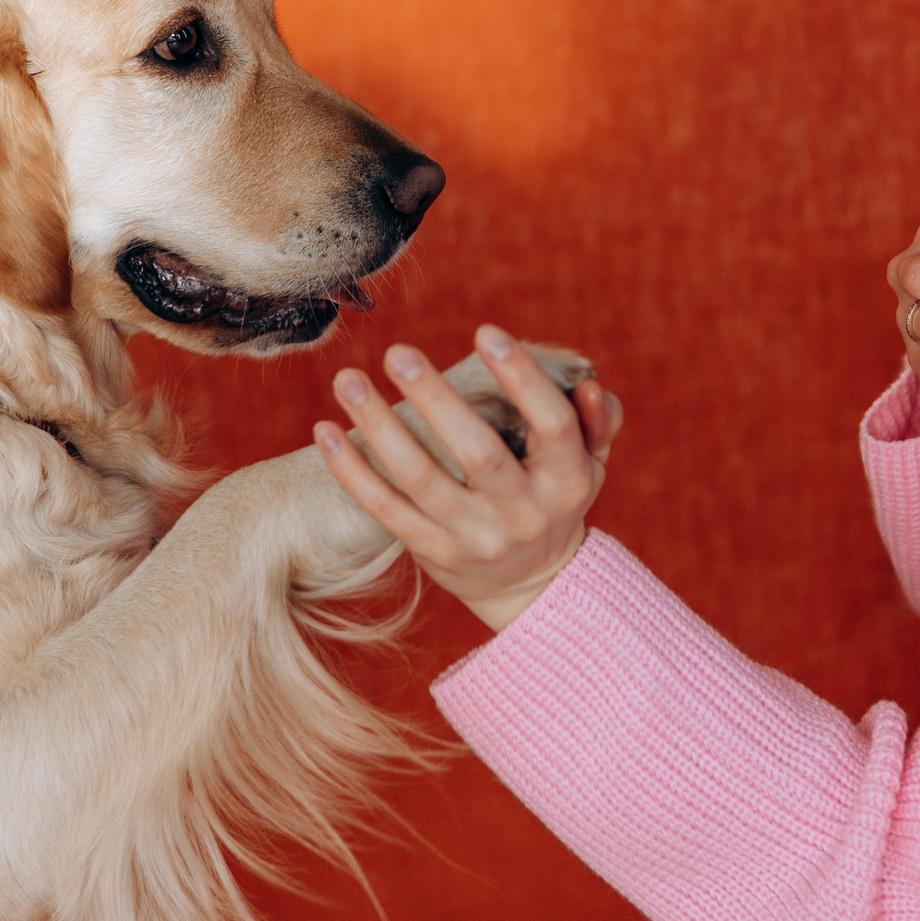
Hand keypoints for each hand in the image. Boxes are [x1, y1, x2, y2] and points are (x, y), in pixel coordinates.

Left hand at [313, 325, 621, 630]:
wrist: (532, 588)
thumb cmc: (556, 502)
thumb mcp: (591, 466)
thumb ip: (595, 422)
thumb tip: (588, 384)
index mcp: (568, 483)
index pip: (552, 426)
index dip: (522, 379)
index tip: (485, 332)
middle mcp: (523, 515)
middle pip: (479, 453)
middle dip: (437, 399)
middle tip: (399, 352)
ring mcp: (475, 539)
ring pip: (421, 481)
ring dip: (380, 428)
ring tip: (349, 380)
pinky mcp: (433, 553)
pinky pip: (385, 510)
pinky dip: (351, 471)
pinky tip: (323, 430)